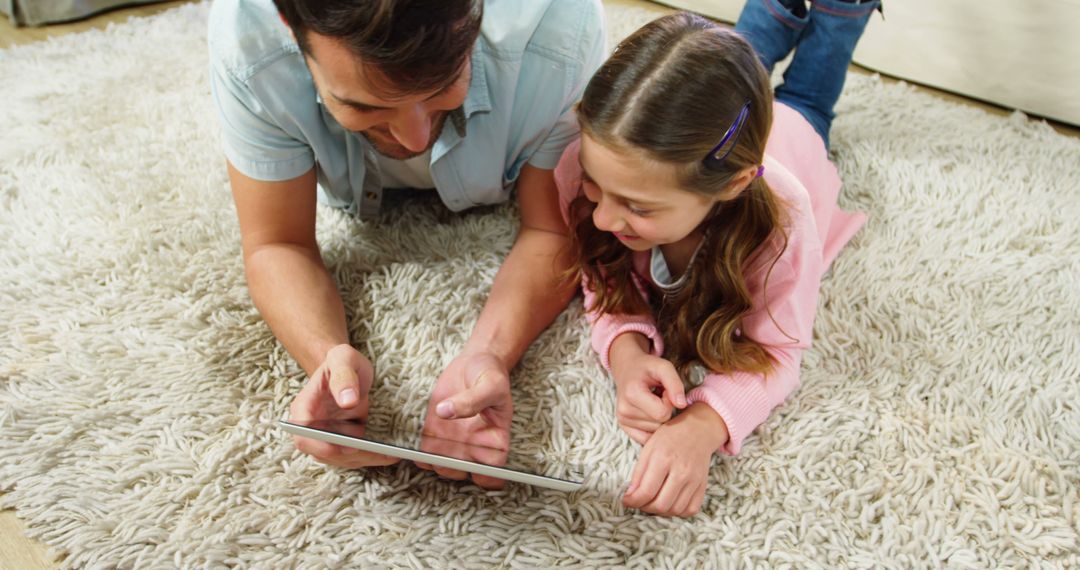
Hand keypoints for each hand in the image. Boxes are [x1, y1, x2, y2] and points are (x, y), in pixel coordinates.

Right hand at [288, 344, 398, 467]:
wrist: (348, 369)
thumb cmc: (342, 362)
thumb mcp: (343, 358)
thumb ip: (344, 376)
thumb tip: (347, 400)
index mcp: (305, 406)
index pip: (302, 432)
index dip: (319, 444)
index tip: (343, 446)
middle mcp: (311, 425)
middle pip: (322, 451)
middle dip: (349, 455)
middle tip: (376, 451)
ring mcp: (325, 436)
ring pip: (339, 458)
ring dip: (363, 459)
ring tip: (389, 454)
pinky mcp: (341, 441)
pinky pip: (352, 456)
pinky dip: (369, 457)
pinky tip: (390, 454)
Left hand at [418, 351, 512, 487]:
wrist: (474, 363)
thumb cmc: (490, 374)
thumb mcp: (490, 384)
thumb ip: (472, 400)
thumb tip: (445, 412)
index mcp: (495, 441)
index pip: (493, 473)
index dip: (483, 475)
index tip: (471, 461)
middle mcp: (474, 448)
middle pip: (461, 473)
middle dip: (450, 463)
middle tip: (444, 442)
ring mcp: (453, 443)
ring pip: (439, 466)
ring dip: (431, 458)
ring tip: (432, 435)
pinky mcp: (433, 434)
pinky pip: (422, 453)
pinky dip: (414, 453)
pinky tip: (408, 446)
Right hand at [609, 334, 687, 444]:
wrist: (627, 368)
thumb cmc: (647, 367)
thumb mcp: (663, 367)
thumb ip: (675, 383)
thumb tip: (682, 405)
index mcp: (632, 394)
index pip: (662, 413)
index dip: (669, 402)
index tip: (664, 391)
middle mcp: (623, 410)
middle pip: (659, 423)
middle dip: (665, 409)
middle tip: (658, 395)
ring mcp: (622, 420)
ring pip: (655, 430)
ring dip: (659, 417)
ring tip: (652, 401)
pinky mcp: (623, 426)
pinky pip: (646, 437)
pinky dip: (652, 426)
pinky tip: (649, 412)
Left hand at [622, 403, 728, 516]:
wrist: (697, 431)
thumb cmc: (669, 438)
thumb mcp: (648, 449)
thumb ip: (638, 474)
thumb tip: (630, 496)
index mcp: (663, 459)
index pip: (646, 491)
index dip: (633, 501)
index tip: (627, 501)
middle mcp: (681, 472)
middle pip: (661, 505)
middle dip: (645, 508)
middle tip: (639, 502)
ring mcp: (694, 480)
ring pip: (675, 510)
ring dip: (660, 511)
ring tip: (652, 502)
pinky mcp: (703, 486)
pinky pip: (690, 510)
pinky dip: (678, 512)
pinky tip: (669, 502)